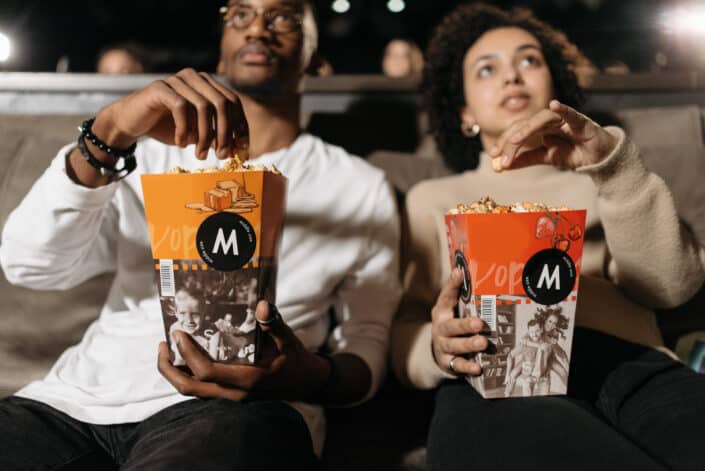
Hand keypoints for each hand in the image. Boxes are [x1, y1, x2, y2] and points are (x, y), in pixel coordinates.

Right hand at [95, 68, 247, 159]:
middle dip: (225, 132)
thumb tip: (239, 148)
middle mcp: (195, 78)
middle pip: (222, 103)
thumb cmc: (167, 127)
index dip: (241, 125)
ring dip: (205, 136)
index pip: (234, 101)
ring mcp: (177, 80)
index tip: (243, 147)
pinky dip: (184, 129)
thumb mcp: (197, 133)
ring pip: (204, 107)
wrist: (131, 123)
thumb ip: (216, 136)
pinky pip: (181, 107)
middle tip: (222, 155)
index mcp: (208, 85)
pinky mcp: (160, 87)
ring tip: (201, 155)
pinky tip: (181, 143)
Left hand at [158, 301, 328, 400]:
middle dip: (169, 368)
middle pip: (190, 388)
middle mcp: (235, 393)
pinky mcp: (229, 396)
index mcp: (248, 379)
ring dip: (175, 373)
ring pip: (192, 391)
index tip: (178, 334)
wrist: (305, 383)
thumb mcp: (287, 338)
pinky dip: (187, 375)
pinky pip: (200, 389)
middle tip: (162, 344)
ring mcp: (230, 398)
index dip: (188, 354)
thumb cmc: (294, 359)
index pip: (207, 373)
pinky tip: (185, 358)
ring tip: (168, 349)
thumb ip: (273, 323)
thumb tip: (262, 305)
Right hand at [431, 268, 487, 375]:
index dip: (453, 285)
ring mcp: (443, 346)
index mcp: (442, 311)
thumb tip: (467, 268)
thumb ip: (461, 293)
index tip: (460, 272)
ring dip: (469, 344)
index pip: (446, 296)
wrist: (438, 351)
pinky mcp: (447, 362)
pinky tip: (478, 367)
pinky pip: (457, 365)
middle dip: (464, 325)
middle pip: (451, 326)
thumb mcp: (452, 309)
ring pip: (455, 346)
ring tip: (483, 342)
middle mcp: (440, 328)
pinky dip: (467, 367)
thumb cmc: (452, 324)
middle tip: (479, 323)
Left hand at [489, 100, 617, 170]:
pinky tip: (554, 104)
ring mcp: (565, 119)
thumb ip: (526, 160)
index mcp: (540, 128)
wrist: (600, 159)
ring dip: (528, 129)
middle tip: (500, 154)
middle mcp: (550, 121)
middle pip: (525, 125)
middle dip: (511, 140)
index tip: (493, 155)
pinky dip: (563, 108)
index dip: (504, 143)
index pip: (518, 132)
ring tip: (515, 140)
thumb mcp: (546, 158)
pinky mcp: (581, 122)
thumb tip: (503, 165)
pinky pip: (571, 113)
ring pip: (542, 119)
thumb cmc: (574, 154)